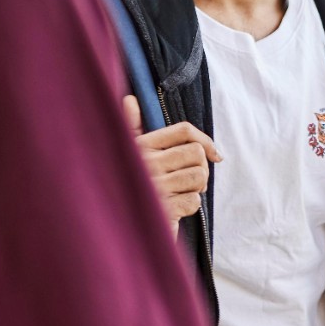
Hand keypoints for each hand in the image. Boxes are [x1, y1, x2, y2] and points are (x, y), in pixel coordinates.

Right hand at [123, 97, 221, 236]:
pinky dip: (190, 206)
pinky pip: (194, 201)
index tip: (213, 153)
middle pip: (196, 153)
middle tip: (192, 178)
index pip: (183, 130)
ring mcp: (154, 187)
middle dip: (202, 167)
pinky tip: (175, 208)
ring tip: (184, 191)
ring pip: (199, 176)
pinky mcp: (162, 211)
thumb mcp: (126, 154)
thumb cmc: (125, 185)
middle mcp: (147, 164)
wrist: (111, 225)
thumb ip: (131, 128)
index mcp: (141, 146)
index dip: (205, 140)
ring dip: (197, 187)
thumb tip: (130, 100)